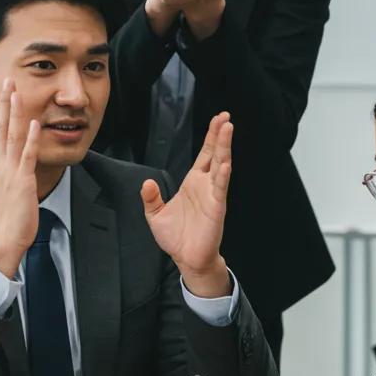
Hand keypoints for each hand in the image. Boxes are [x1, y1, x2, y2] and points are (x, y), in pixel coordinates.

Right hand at [0, 80, 40, 278]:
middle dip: (3, 103)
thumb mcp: (8, 188)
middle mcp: (1, 164)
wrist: (6, 237)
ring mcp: (11, 171)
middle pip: (0, 127)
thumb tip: (12, 163)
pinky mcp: (23, 180)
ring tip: (17, 93)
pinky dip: (31, 138)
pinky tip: (35, 122)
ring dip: (15, 113)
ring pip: (12, 136)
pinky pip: (27, 155)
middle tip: (5, 81)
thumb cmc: (11, 216)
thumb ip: (10, 172)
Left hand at [141, 112, 231, 295]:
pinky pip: (220, 187)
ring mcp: (213, 194)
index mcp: (193, 183)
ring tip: (228, 128)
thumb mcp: (155, 215)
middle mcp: (205, 185)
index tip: (217, 119)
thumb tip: (147, 182)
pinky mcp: (217, 207)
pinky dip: (223, 174)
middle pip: (215, 153)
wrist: (187, 259)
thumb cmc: (176, 237)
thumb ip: (151, 198)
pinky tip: (225, 161)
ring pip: (221, 164)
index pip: (204, 154)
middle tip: (225, 116)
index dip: (211, 137)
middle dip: (220, 134)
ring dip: (224, 147)